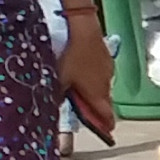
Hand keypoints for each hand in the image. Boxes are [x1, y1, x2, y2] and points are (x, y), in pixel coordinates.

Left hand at [59, 18, 117, 136]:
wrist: (82, 27)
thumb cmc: (70, 56)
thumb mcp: (59, 80)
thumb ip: (57, 97)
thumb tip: (52, 110)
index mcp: (97, 93)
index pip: (106, 115)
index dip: (105, 125)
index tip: (106, 132)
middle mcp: (106, 83)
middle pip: (104, 101)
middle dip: (97, 108)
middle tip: (88, 112)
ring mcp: (107, 69)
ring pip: (101, 85)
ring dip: (93, 90)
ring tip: (80, 89)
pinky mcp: (105, 55)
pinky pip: (100, 72)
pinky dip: (93, 76)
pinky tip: (82, 70)